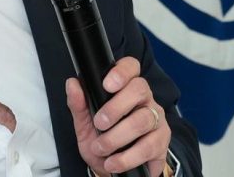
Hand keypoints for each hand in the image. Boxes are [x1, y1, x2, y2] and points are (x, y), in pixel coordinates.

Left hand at [66, 57, 169, 176]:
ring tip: (101, 148)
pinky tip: (113, 162)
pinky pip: (149, 146)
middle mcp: (145, 100)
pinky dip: (127, 157)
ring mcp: (156, 120)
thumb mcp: (85, 123)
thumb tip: (72, 84)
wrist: (111, 169)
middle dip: (116, 107)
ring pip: (143, 119)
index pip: (131, 67)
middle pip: (139, 89)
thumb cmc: (100, 139)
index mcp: (126, 88)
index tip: (106, 85)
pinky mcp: (162, 143)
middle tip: (99, 123)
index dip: (121, 72)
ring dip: (117, 136)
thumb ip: (79, 104)